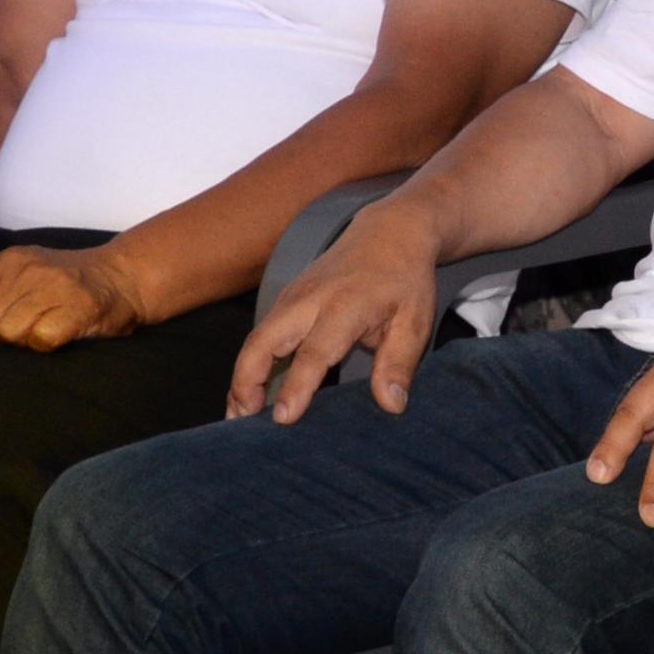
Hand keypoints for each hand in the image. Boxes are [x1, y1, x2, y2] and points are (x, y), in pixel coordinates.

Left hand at [0, 243, 147, 350]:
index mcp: (6, 262)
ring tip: (44, 330)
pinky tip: (61, 333)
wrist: (124, 278)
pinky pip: (41, 340)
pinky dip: (47, 345)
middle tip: (22, 335)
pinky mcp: (79, 306)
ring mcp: (54, 285)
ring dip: (24, 344)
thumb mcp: (11, 283)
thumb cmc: (63, 286)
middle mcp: (27, 268)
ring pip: (9, 335)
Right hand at [229, 196, 443, 423]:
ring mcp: (292, 297)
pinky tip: (250, 393)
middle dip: (246, 382)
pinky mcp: (286, 300)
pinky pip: (260, 334)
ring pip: (254, 339)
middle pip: (263, 342)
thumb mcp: (415, 320)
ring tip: (238, 417)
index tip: (284, 417)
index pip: (314, 351)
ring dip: (242, 377)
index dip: (297, 386)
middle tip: (243, 423)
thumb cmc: (404, 280)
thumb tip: (391, 406)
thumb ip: (399, 363)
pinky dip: (250, 363)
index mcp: (345, 305)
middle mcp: (309, 300)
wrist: (390, 230)